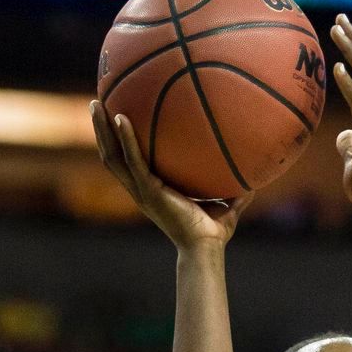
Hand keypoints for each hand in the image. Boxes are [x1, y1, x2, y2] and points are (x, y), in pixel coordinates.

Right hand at [89, 101, 255, 250]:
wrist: (206, 248)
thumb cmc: (212, 232)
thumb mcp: (225, 205)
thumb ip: (235, 191)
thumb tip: (256, 179)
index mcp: (150, 190)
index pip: (128, 163)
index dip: (118, 143)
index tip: (115, 119)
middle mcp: (139, 189)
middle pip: (111, 155)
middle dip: (101, 130)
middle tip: (95, 103)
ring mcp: (141, 190)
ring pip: (112, 156)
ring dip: (102, 130)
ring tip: (96, 104)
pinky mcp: (148, 191)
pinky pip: (133, 160)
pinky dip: (125, 139)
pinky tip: (122, 117)